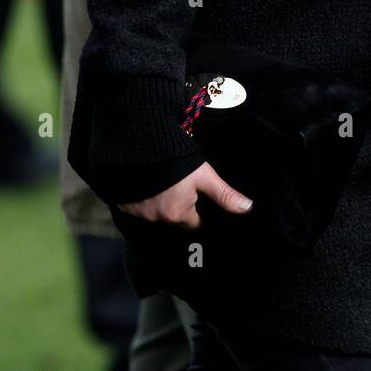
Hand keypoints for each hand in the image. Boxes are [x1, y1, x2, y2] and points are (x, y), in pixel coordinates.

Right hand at [117, 161, 252, 229]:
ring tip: (162, 181)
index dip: (199, 211)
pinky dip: (140, 196)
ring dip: (158, 200)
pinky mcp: (122, 201)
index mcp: (178, 214)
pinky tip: (145, 181)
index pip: (194, 222)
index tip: (201, 201)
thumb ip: (224, 194)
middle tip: (181, 186)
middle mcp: (156, 218)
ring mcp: (137, 211)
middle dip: (178, 206)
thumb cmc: (175, 162)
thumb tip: (248, 208)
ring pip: (154, 211)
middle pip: (174, 216)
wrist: (137, 147)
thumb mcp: (204, 175)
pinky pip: (135, 204)